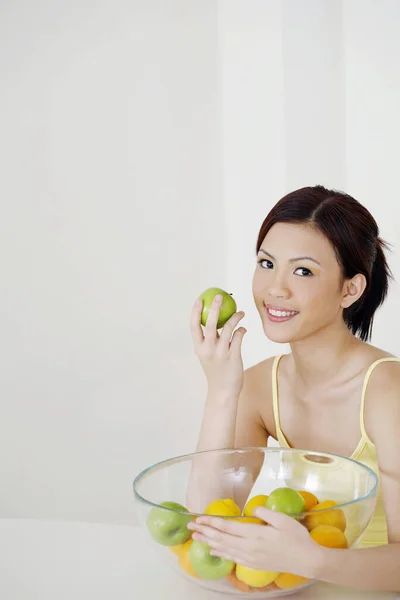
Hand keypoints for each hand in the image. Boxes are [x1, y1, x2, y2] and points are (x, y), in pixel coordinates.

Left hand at [187, 506, 325, 578]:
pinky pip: (233, 558)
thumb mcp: (282, 520)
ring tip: (196, 538)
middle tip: (190, 526)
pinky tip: (213, 551)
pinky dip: (221, 554)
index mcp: (255, 534)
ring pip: (224, 549)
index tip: (199, 517)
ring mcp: (250, 557)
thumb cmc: (296, 537)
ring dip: (209, 542)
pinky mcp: (254, 564)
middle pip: (221, 538)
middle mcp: (249, 547)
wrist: (307, 560)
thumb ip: (264, 513)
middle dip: (205, 531)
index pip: (227, 527)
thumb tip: (251, 511)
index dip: (212, 522)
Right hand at [190, 294, 245, 397]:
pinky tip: (243, 328)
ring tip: (241, 312)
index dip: (196, 312)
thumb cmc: (216, 371)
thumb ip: (210, 340)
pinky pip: (239, 337)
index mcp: (199, 347)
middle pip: (211, 323)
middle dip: (215, 307)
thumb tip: (216, 321)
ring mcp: (221, 353)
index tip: (200, 300)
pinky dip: (242, 330)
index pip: (194, 326)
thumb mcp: (208, 355)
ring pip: (228, 328)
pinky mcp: (234, 356)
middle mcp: (208, 349)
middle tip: (220, 296)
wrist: (223, 391)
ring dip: (235, 317)